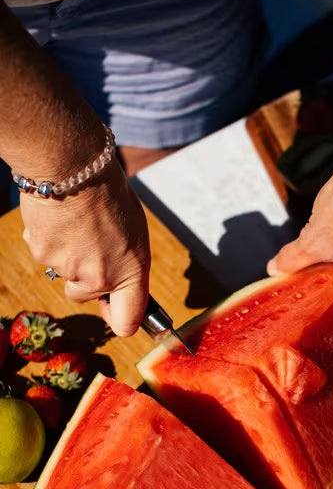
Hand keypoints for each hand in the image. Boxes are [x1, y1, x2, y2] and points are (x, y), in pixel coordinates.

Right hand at [20, 161, 149, 336]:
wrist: (73, 166)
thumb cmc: (109, 192)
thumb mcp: (134, 231)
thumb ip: (126, 262)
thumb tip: (117, 278)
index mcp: (131, 272)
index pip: (127, 322)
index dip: (119, 319)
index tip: (113, 309)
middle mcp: (100, 277)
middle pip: (84, 296)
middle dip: (84, 279)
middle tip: (88, 245)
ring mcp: (68, 269)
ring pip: (63, 272)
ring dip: (67, 254)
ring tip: (75, 222)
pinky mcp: (42, 255)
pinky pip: (45, 254)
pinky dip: (49, 239)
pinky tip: (57, 217)